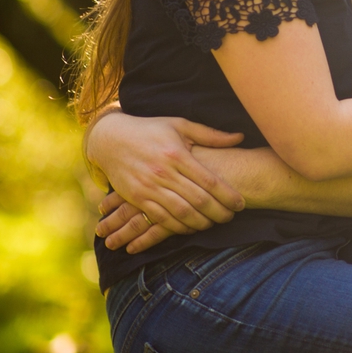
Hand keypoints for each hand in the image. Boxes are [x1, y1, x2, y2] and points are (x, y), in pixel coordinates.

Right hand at [88, 116, 248, 231]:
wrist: (110, 138)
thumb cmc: (150, 130)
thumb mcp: (179, 125)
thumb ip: (210, 135)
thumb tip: (239, 137)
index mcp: (177, 154)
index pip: (209, 181)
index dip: (228, 195)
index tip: (241, 203)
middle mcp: (163, 172)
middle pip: (199, 200)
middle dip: (219, 213)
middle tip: (231, 217)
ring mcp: (149, 187)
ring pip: (181, 213)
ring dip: (201, 223)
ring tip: (213, 223)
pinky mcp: (137, 198)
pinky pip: (161, 219)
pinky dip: (179, 227)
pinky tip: (190, 227)